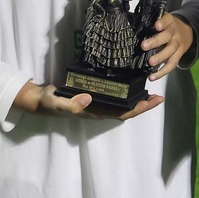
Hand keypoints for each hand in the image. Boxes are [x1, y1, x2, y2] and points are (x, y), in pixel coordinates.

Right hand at [13, 80, 164, 120]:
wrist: (39, 101)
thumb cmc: (50, 103)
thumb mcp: (58, 103)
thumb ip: (71, 104)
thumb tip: (90, 98)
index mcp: (95, 112)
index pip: (123, 114)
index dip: (140, 109)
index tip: (154, 101)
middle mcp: (99, 109)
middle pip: (127, 110)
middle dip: (143, 104)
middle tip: (159, 96)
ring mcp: (96, 103)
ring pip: (121, 103)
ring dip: (135, 98)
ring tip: (149, 89)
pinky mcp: (92, 95)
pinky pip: (112, 96)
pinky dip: (123, 91)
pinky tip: (129, 83)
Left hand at [139, 14, 195, 80]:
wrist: (187, 31)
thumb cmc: (168, 26)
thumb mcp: (162, 19)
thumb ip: (150, 22)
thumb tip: (130, 23)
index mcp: (169, 22)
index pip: (167, 19)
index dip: (162, 22)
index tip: (156, 25)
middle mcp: (174, 33)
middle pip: (167, 36)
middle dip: (156, 41)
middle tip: (144, 46)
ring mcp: (177, 44)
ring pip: (170, 50)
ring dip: (160, 57)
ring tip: (150, 62)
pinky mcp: (179, 55)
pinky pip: (172, 64)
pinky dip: (162, 71)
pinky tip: (153, 76)